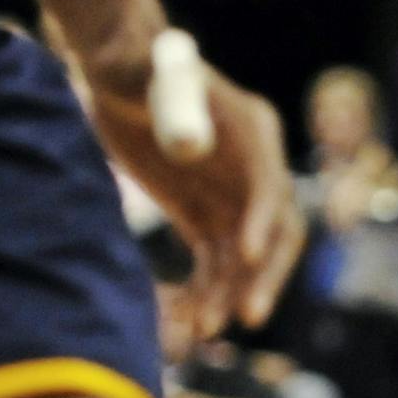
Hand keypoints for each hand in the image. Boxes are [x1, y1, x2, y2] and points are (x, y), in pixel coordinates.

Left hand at [84, 58, 304, 337]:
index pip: (272, 186)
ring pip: (243, 261)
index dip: (263, 222)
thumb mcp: (158, 74)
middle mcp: (257, 173)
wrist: (121, 76)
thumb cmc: (139, 67)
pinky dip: (205, 293)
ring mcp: (235, 200)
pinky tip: (187, 321)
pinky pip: (214, 265)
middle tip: (245, 316)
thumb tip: (191, 148)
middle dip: (263, 278)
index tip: (247, 257)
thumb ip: (176, 104)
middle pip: (276, 235)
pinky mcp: (208, 218)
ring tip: (203, 329)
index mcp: (256, 133)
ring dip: (227, 296)